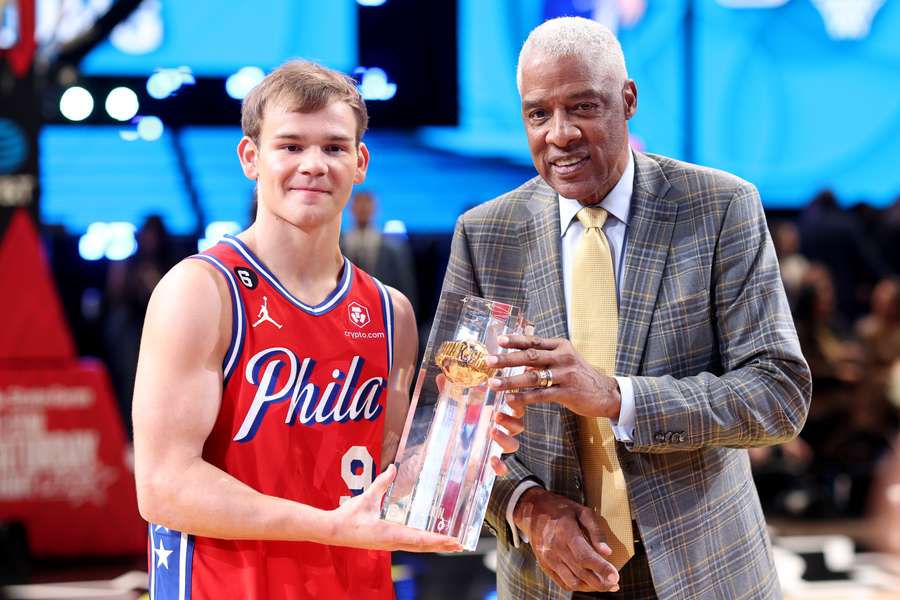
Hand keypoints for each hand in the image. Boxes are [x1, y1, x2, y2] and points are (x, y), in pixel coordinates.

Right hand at [331, 464, 462, 552]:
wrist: (332, 531)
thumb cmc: (348, 518)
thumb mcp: (366, 498)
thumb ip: (381, 483)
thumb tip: (392, 468)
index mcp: (390, 534)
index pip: (419, 538)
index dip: (437, 540)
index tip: (453, 540)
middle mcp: (393, 543)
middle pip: (423, 546)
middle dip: (442, 546)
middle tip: (460, 545)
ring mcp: (390, 544)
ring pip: (417, 547)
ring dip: (434, 546)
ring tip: (450, 545)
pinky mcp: (387, 543)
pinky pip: (410, 544)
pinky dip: (423, 544)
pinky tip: (428, 540)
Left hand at [435, 373, 525, 477]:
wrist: (446, 450)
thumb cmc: (458, 422)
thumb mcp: (454, 406)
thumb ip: (450, 392)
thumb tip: (441, 376)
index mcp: (498, 413)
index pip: (515, 407)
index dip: (516, 402)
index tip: (508, 396)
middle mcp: (502, 430)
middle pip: (518, 425)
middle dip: (510, 420)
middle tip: (497, 415)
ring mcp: (498, 447)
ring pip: (513, 445)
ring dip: (506, 438)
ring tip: (492, 432)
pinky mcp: (491, 464)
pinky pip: (503, 468)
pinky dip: (501, 466)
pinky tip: (492, 460)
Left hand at [486, 335, 620, 418]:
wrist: (606, 393)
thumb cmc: (580, 376)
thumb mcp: (565, 360)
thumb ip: (544, 357)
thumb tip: (518, 358)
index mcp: (561, 346)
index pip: (534, 341)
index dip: (515, 340)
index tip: (498, 340)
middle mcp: (563, 357)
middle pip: (530, 356)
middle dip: (507, 359)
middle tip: (488, 361)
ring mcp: (566, 375)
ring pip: (533, 376)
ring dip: (511, 381)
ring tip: (493, 384)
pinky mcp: (568, 392)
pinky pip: (541, 395)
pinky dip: (524, 397)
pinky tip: (511, 400)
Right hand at [514, 487, 618, 591]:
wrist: (531, 510)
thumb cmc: (560, 508)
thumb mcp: (581, 511)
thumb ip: (595, 531)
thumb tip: (607, 552)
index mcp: (565, 531)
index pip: (584, 556)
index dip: (601, 568)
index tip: (615, 577)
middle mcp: (554, 548)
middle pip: (580, 573)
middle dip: (601, 582)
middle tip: (615, 584)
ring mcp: (547, 558)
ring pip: (572, 582)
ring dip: (590, 587)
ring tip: (605, 585)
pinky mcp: (544, 565)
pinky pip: (562, 582)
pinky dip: (578, 586)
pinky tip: (589, 583)